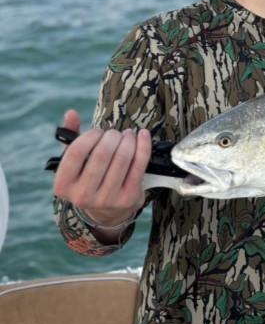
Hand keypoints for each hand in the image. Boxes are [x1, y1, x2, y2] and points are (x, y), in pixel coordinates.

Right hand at [53, 109, 150, 233]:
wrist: (107, 211)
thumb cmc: (89, 177)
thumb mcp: (75, 162)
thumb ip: (71, 137)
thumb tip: (70, 113)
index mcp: (63, 185)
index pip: (76, 153)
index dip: (90, 136)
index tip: (98, 132)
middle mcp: (82, 195)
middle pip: (102, 154)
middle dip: (112, 136)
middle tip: (116, 133)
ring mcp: (106, 199)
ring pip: (122, 158)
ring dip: (128, 139)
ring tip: (128, 134)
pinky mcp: (128, 198)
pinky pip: (139, 165)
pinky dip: (143, 146)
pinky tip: (143, 135)